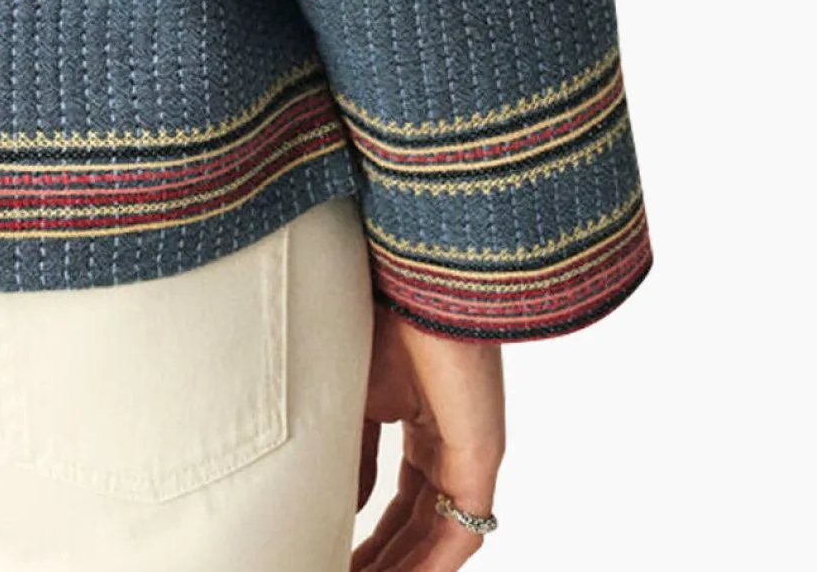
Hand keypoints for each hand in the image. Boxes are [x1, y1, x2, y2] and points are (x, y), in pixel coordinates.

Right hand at [351, 301, 503, 568]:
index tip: (335, 555)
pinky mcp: (481, 455)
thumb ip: (353, 451)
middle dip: (383, 560)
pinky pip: (461, 531)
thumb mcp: (351, 391)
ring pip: (438, 535)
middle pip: (417, 524)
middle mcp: (447, 440)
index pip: (398, 498)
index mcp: (418, 418)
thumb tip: (345, 506)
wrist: (408, 273)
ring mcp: (467, 451)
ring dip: (402, 568)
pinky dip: (430, 566)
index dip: (369, 534)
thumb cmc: (375, 309)